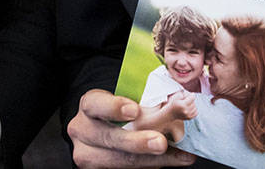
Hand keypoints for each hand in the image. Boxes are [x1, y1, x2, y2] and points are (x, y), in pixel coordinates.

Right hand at [67, 89, 195, 167]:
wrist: (99, 133)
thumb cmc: (117, 114)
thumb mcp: (124, 102)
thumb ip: (144, 105)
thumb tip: (181, 106)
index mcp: (89, 106)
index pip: (96, 105)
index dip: (114, 107)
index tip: (134, 111)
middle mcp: (83, 131)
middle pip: (108, 138)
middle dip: (138, 142)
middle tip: (161, 142)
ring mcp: (88, 155)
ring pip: (119, 161)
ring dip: (152, 160)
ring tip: (178, 156)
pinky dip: (152, 166)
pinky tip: (172, 160)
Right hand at [163, 90, 196, 124]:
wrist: (170, 113)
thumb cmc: (173, 104)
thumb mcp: (175, 96)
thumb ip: (183, 94)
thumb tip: (190, 94)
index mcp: (182, 105)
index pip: (192, 98)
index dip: (192, 95)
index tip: (191, 94)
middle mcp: (186, 111)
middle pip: (194, 103)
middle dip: (191, 100)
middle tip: (187, 99)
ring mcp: (188, 115)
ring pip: (195, 108)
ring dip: (193, 105)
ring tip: (188, 104)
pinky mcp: (189, 118)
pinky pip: (196, 113)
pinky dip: (194, 110)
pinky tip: (190, 108)